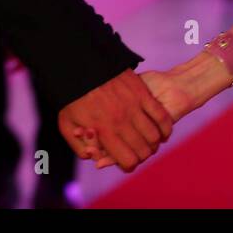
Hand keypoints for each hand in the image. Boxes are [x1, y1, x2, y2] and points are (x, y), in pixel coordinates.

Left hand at [59, 69, 173, 172]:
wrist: (85, 66)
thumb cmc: (74, 98)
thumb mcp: (67, 125)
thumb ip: (79, 147)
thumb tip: (94, 159)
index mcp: (104, 131)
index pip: (127, 160)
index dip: (130, 166)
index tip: (128, 162)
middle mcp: (121, 121)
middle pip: (144, 150)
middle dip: (144, 156)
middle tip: (140, 153)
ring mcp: (134, 107)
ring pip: (154, 135)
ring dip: (154, 143)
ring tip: (151, 143)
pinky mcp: (143, 94)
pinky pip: (161, 116)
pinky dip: (165, 127)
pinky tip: (164, 132)